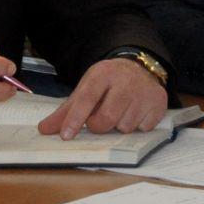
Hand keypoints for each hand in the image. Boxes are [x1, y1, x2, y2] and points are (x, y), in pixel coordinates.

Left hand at [40, 58, 165, 136]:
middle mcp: (125, 81)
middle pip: (107, 118)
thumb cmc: (108, 83)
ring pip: (125, 127)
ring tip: (120, 112)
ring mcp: (144, 92)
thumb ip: (66, 111)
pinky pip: (143, 129)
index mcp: (102, 74)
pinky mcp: (159, 102)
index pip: (86, 99)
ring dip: (119, 126)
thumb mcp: (86, 89)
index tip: (66, 135)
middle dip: (99, 126)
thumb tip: (44, 130)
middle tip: (99, 122)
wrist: (140, 68)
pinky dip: (137, 126)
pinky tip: (135, 113)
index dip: (75, 119)